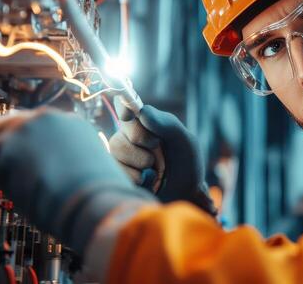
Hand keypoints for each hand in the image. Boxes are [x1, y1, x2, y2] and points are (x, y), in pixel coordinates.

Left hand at [0, 108, 155, 253]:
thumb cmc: (100, 200)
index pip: (33, 126)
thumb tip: (48, 179)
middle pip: (5, 125)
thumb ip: (66, 165)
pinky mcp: (8, 148)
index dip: (16, 142)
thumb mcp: (88, 173)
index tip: (6, 157)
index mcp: (72, 125)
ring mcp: (27, 130)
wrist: (99, 204)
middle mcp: (49, 119)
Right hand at [108, 99, 215, 215]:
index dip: (125, 107)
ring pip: (116, 147)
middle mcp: (131, 136)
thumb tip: (141, 111)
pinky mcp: (117, 174)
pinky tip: (147, 180)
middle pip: (123, 127)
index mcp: (147, 123)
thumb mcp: (185, 141)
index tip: (129, 115)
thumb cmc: (187, 165)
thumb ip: (166, 124)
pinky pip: (116, 168)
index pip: (128, 106)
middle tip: (157, 149)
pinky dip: (135, 176)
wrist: (186, 195)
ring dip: (140, 160)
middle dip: (142, 139)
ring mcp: (122, 156)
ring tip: (154, 169)